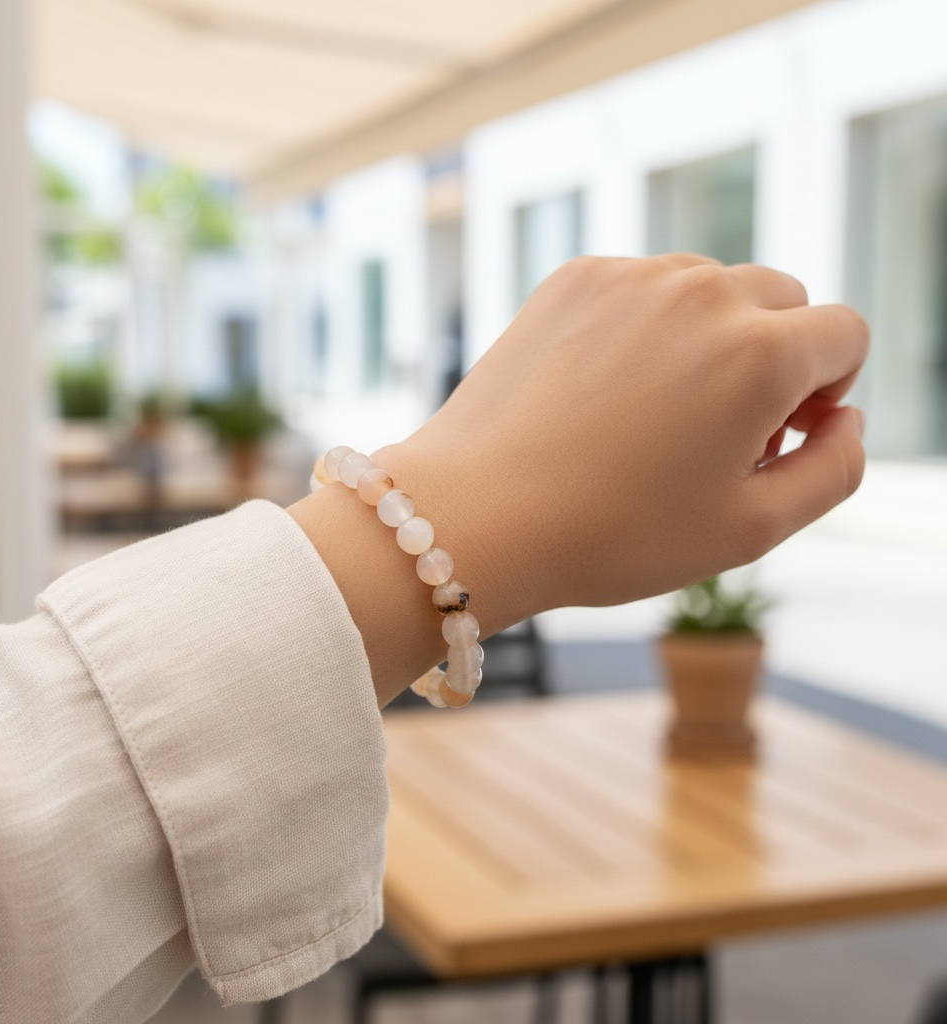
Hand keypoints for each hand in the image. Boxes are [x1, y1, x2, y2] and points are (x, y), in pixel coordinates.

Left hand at [376, 254, 867, 624]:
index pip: (843, 334)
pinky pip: (642, 287)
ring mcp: (631, 276)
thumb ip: (836, 469)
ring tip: (657, 413)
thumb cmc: (612, 534)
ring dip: (708, 337)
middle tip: (720, 431)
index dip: (826, 392)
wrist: (477, 514)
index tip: (776, 438)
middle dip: (774, 358)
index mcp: (761, 351)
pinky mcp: (572, 278)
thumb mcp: (752, 530)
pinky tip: (605, 390)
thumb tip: (848, 418)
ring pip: (710, 287)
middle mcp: (702, 291)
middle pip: (782, 300)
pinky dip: (644, 326)